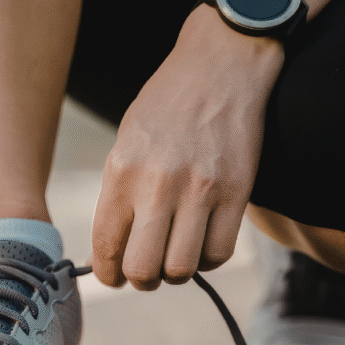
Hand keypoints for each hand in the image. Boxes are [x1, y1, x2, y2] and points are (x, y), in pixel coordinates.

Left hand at [90, 6, 284, 290]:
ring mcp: (200, 189)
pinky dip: (208, 258)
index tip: (114, 276)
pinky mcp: (237, 191)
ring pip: (182, 268)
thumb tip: (110, 252)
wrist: (220, 65)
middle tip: (145, 272)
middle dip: (140, 280)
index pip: (107, 247)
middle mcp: (158, 184)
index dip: (108, 273)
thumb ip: (118, 196)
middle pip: (143, 268)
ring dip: (176, 273)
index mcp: (122, 172)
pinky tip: (201, 242)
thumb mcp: (126, 144)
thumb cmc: (166, 107)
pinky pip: (219, 252)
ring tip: (175, 256)